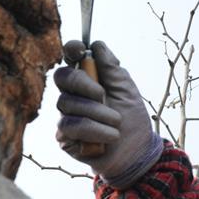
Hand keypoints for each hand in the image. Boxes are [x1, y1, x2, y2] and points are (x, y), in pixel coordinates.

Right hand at [54, 40, 162, 188]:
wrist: (137, 153)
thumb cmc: (132, 120)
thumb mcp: (126, 90)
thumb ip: (112, 68)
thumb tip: (97, 44)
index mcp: (87, 79)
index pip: (70, 58)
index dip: (71, 49)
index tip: (80, 50)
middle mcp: (73, 95)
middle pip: (62, 77)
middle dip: (83, 84)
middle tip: (103, 95)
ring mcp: (66, 115)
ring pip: (68, 103)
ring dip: (98, 113)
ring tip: (117, 122)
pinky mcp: (64, 137)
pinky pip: (71, 126)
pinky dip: (96, 130)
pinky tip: (110, 137)